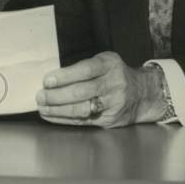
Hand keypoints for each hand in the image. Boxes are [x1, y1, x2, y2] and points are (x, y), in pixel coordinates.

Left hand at [35, 51, 165, 126]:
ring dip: (58, 110)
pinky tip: (52, 116)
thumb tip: (52, 78)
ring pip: (82, 109)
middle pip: (81, 92)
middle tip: (40, 96)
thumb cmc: (115, 75)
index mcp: (110, 65)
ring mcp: (113, 104)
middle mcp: (114, 84)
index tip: (47, 80)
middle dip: (57, 95)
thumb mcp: (104, 62)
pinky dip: (64, 119)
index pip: (85, 70)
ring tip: (43, 107)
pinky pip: (83, 121)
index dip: (64, 76)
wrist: (143, 93)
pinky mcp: (110, 119)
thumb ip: (83, 68)